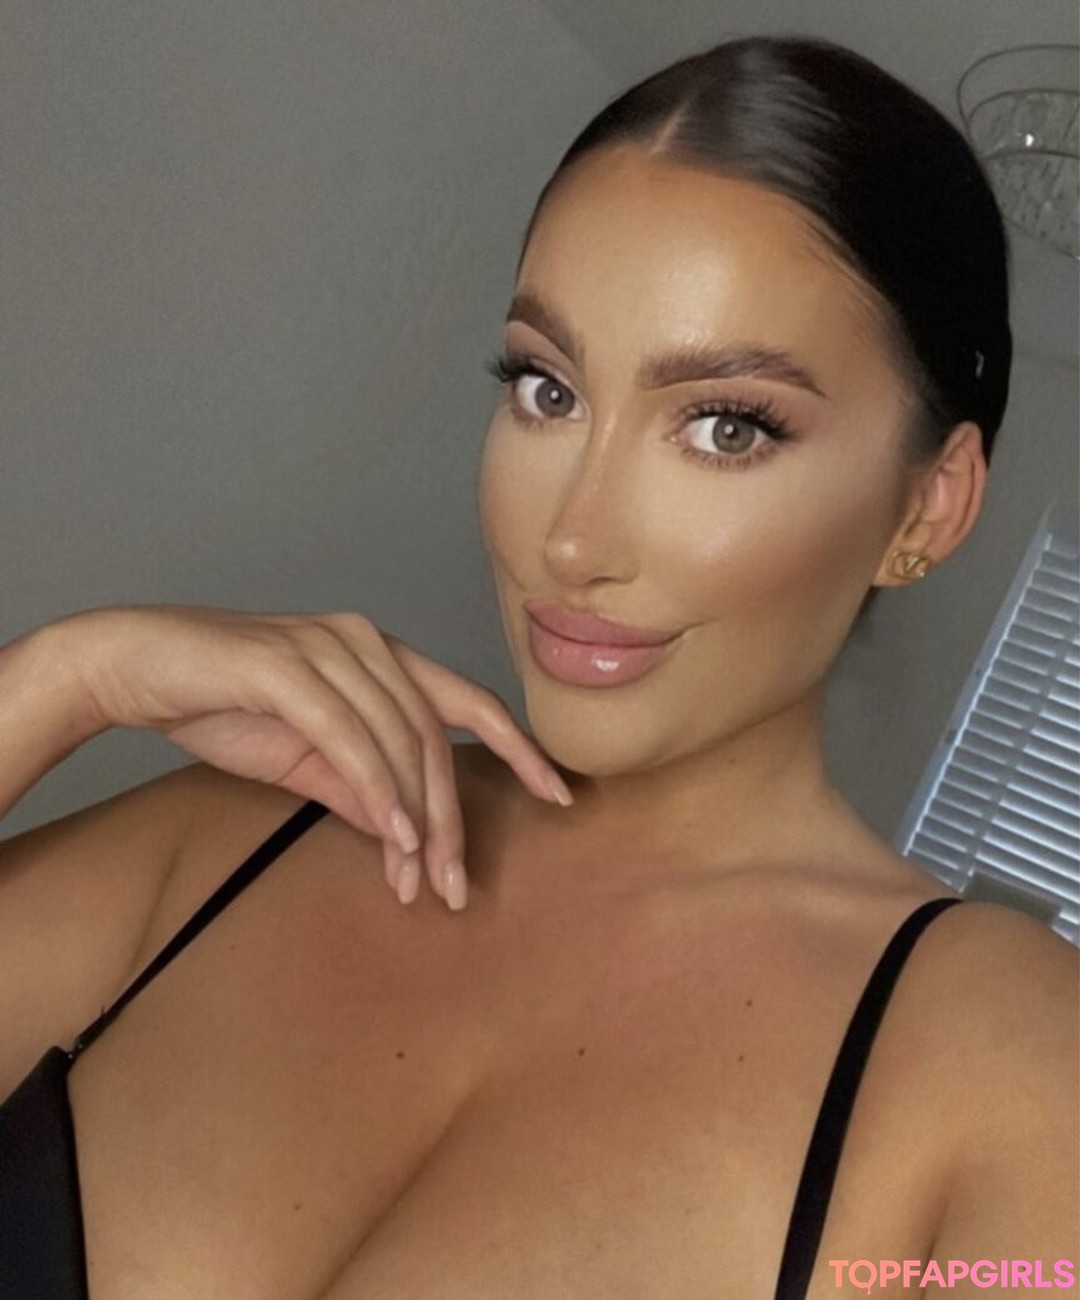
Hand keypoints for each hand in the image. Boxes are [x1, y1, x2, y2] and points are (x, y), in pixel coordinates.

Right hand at [51, 604, 573, 909]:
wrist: (132, 666)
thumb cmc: (220, 703)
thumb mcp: (304, 758)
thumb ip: (360, 787)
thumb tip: (411, 834)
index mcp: (380, 655)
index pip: (468, 702)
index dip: (519, 748)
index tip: (559, 795)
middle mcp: (365, 641)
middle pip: (436, 735)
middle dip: (453, 817)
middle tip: (458, 886)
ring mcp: (328, 647)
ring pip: (400, 739)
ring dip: (417, 818)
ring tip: (423, 880)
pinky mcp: (285, 665)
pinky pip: (349, 737)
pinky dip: (377, 790)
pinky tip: (396, 839)